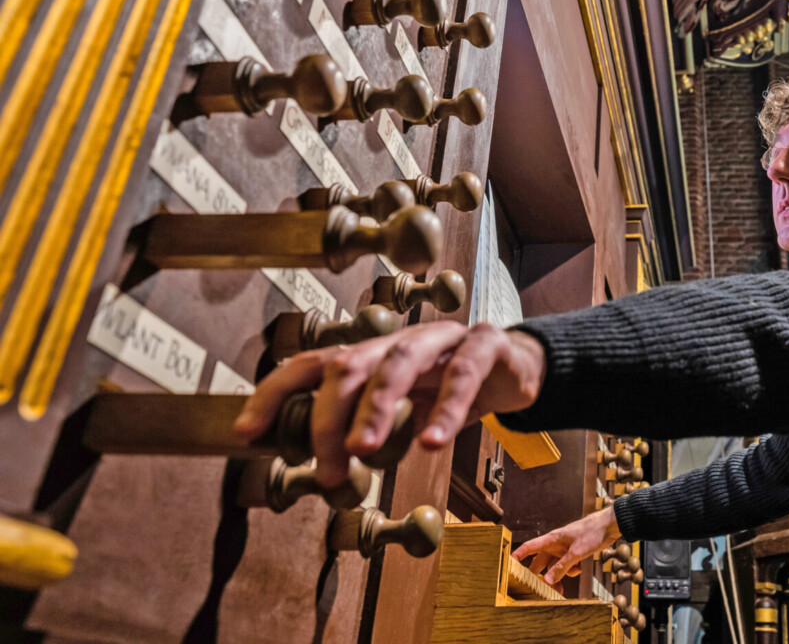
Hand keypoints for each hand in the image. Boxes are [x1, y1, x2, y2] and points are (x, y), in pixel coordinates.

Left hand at [233, 321, 545, 485]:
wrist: (518, 368)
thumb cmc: (451, 391)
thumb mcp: (405, 411)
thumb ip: (369, 431)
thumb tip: (324, 471)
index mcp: (372, 356)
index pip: (311, 366)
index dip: (274, 394)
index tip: (248, 433)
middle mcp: (399, 341)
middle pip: (349, 365)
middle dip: (328, 416)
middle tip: (327, 468)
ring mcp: (442, 339)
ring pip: (397, 362)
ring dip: (375, 409)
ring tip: (363, 451)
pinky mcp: (485, 344)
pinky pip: (462, 374)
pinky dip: (445, 409)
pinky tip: (432, 441)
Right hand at [512, 506, 622, 584]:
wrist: (610, 526)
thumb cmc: (592, 531)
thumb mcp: (576, 553)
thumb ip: (561, 567)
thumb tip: (547, 580)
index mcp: (552, 539)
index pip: (530, 547)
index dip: (518, 555)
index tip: (508, 564)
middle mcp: (556, 544)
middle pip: (541, 562)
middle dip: (540, 576)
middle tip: (537, 590)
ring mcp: (565, 549)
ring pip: (554, 566)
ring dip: (557, 576)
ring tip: (560, 590)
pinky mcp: (574, 552)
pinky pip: (566, 565)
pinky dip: (571, 570)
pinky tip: (579, 568)